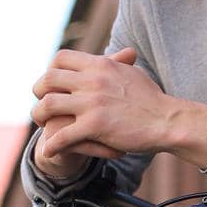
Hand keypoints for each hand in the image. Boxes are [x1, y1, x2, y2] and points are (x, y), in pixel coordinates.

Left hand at [31, 47, 206, 170]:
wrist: (167, 121)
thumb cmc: (153, 100)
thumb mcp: (131, 73)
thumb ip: (115, 64)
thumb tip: (115, 56)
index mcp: (100, 65)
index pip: (60, 58)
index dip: (50, 70)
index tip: (52, 83)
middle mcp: (91, 80)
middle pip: (48, 79)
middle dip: (38, 92)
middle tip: (40, 103)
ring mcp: (91, 103)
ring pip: (48, 105)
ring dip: (39, 116)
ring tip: (42, 125)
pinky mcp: (94, 126)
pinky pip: (62, 136)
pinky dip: (52, 145)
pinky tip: (49, 150)